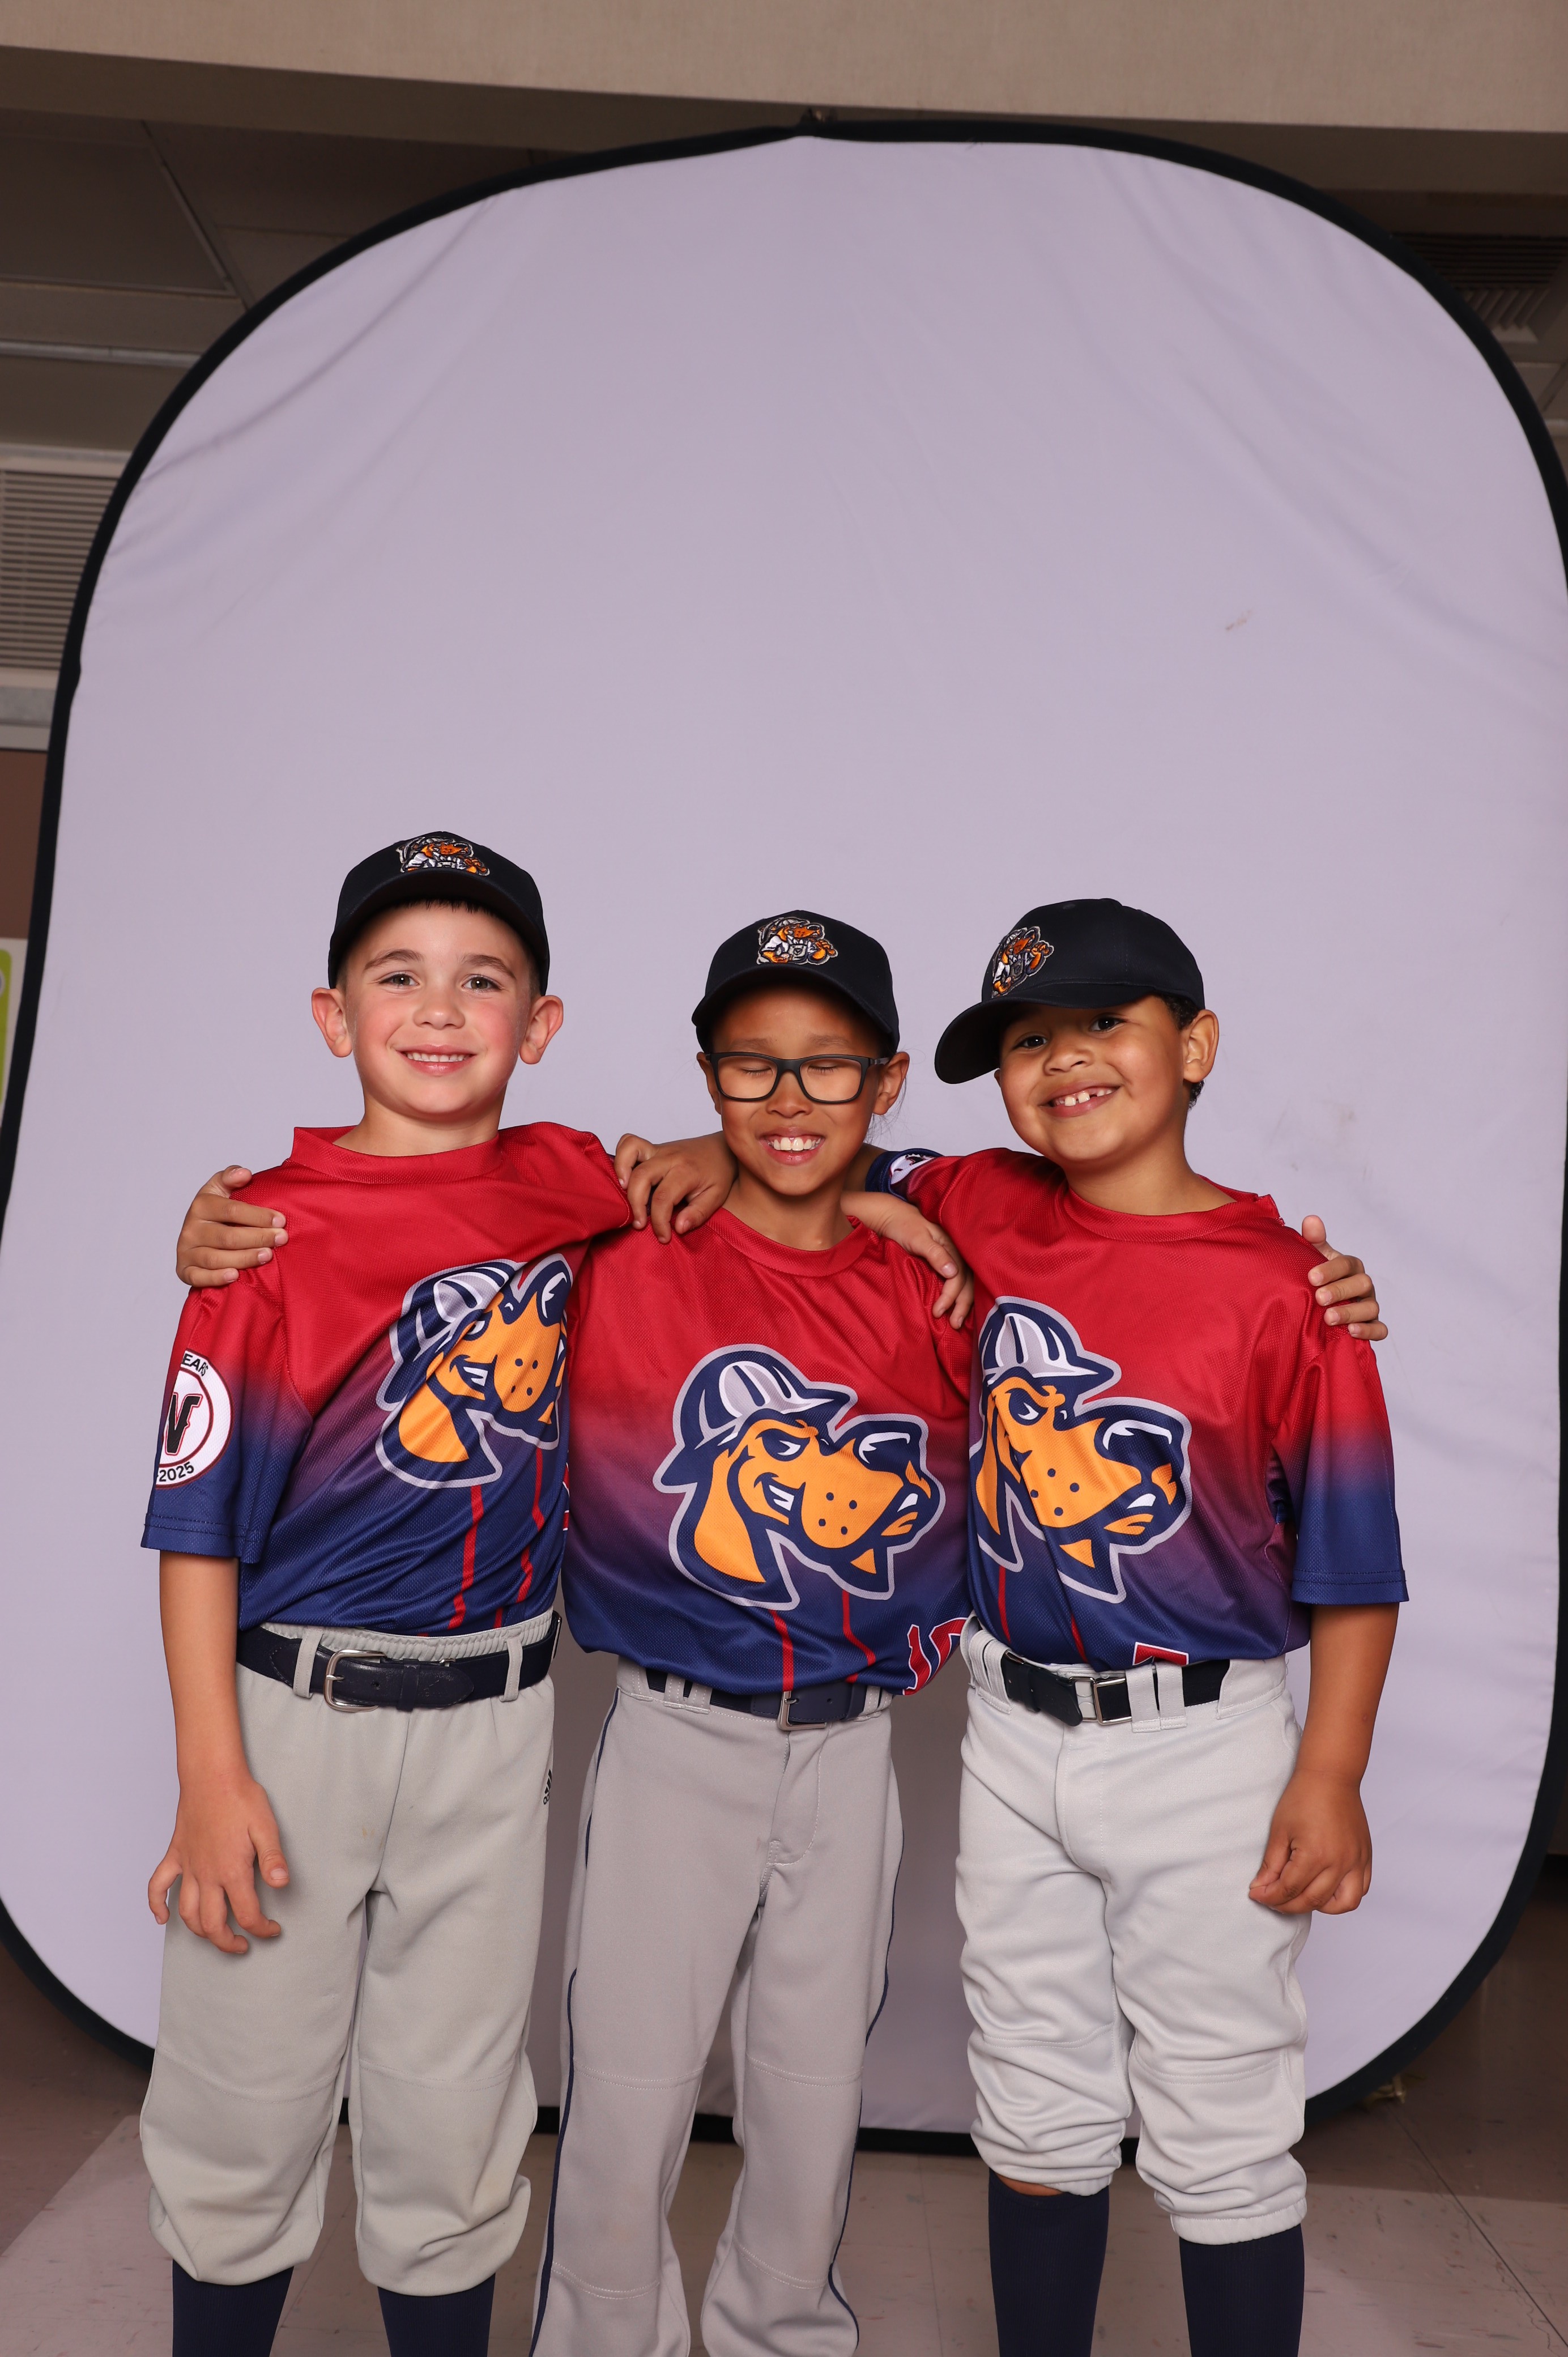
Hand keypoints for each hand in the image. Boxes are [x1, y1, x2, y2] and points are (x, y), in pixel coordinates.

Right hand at [148, 1773, 289, 1952]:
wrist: (212, 1775)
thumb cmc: (240, 1797)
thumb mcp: (266, 1826)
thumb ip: (273, 1858)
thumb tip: (281, 1884)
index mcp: (232, 1871)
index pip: (246, 1914)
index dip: (261, 1929)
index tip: (271, 1930)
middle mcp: (207, 1874)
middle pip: (212, 1924)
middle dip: (227, 1942)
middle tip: (242, 1945)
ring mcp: (188, 1866)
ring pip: (187, 1912)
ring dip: (199, 1932)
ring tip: (215, 1936)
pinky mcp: (176, 1855)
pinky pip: (157, 1885)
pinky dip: (156, 1905)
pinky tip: (162, 1917)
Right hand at [176, 1168, 286, 1289]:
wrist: (197, 1236)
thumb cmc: (216, 1213)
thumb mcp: (221, 1190)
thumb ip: (230, 1178)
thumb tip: (244, 1173)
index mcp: (201, 1205)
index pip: (231, 1210)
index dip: (258, 1216)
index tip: (281, 1220)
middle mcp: (191, 1228)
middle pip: (226, 1236)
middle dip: (257, 1237)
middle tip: (281, 1239)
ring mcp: (186, 1251)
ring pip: (216, 1258)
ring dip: (244, 1258)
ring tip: (267, 1256)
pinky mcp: (184, 1270)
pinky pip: (198, 1277)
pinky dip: (216, 1277)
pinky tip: (235, 1275)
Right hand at [614, 1132, 736, 1241]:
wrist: (721, 1149)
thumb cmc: (718, 1174)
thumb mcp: (716, 1197)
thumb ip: (698, 1213)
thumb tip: (678, 1228)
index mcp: (686, 1171)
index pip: (663, 1198)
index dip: (659, 1222)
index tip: (664, 1236)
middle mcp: (670, 1157)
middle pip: (641, 1176)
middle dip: (635, 1204)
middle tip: (640, 1224)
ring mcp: (658, 1149)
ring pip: (630, 1151)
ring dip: (621, 1172)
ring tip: (623, 1194)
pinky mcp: (651, 1148)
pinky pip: (629, 1143)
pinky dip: (621, 1158)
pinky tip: (624, 1179)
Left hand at [841, 1191, 974, 1327]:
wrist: (891, 1217)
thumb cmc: (902, 1226)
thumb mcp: (917, 1238)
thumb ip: (935, 1253)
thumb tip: (953, 1273)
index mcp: (952, 1247)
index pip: (959, 1276)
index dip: (951, 1295)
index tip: (937, 1311)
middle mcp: (954, 1254)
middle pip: (966, 1282)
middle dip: (961, 1304)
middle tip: (953, 1324)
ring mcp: (949, 1260)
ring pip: (963, 1284)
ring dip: (961, 1304)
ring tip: (954, 1323)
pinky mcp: (942, 1265)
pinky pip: (954, 1282)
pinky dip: (955, 1297)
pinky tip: (952, 1309)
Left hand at [1250, 1767, 1371, 1914]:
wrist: (1330, 1776)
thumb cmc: (1303, 1797)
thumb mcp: (1280, 1831)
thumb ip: (1271, 1864)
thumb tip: (1260, 1888)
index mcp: (1316, 1855)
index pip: (1289, 1889)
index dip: (1269, 1896)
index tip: (1256, 1894)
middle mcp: (1340, 1862)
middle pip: (1312, 1901)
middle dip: (1287, 1905)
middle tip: (1272, 1898)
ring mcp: (1356, 1861)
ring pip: (1343, 1904)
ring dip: (1320, 1906)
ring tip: (1302, 1895)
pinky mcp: (1365, 1857)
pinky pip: (1360, 1889)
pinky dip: (1344, 1896)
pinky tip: (1326, 1888)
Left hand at [1301, 1215, 1384, 1340]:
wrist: (1316, 1307)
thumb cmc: (1316, 1279)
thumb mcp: (1312, 1259)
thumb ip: (1313, 1241)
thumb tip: (1311, 1220)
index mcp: (1350, 1267)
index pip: (1347, 1263)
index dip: (1331, 1270)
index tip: (1312, 1277)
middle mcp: (1363, 1285)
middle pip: (1362, 1284)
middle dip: (1340, 1291)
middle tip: (1319, 1298)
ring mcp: (1369, 1305)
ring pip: (1371, 1308)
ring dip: (1351, 1312)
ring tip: (1329, 1318)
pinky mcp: (1372, 1325)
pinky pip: (1380, 1329)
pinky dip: (1369, 1331)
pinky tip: (1352, 1331)